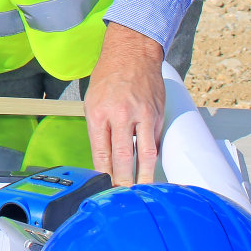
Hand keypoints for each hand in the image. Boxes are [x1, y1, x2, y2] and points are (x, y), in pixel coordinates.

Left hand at [84, 22, 166, 185]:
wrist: (133, 53)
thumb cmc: (109, 76)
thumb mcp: (92, 100)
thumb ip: (98, 128)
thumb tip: (103, 157)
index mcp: (99, 112)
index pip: (100, 152)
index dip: (102, 173)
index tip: (103, 188)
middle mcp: (120, 115)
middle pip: (122, 157)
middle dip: (122, 181)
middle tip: (122, 197)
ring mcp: (142, 116)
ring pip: (145, 154)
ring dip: (144, 176)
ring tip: (142, 192)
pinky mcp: (158, 115)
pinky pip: (155, 141)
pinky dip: (152, 157)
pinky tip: (150, 170)